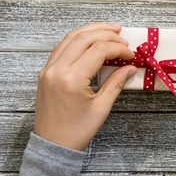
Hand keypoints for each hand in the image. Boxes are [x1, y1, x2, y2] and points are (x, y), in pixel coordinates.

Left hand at [34, 22, 136, 150]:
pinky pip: (61, 47)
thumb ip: (116, 83)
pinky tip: (90, 40)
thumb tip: (130, 66)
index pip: (98, 50)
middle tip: (122, 35)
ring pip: (70, 38)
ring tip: (108, 30)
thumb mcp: (101, 108)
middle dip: (105, 33)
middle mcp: (57, 69)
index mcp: (72, 79)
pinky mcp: (45, 72)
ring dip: (90, 31)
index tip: (130, 54)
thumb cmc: (77, 131)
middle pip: (83, 38)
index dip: (118, 48)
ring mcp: (48, 69)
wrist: (52, 146)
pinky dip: (77, 39)